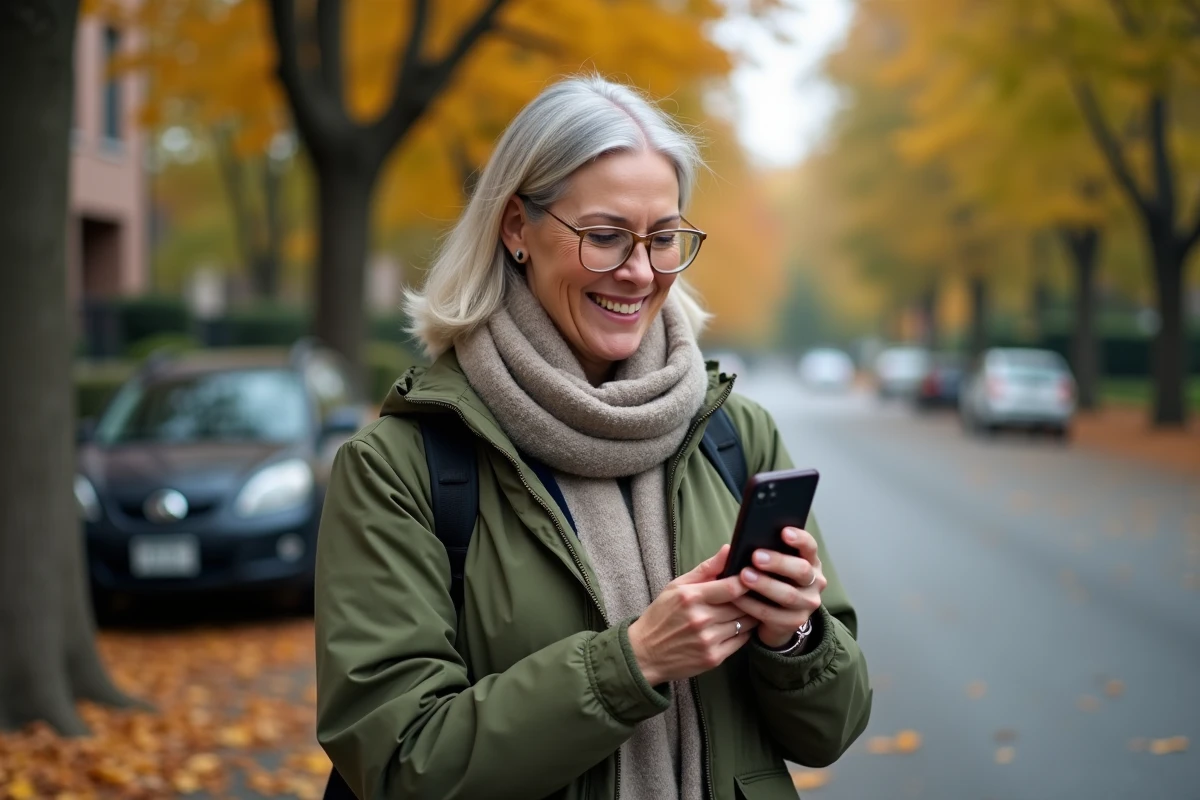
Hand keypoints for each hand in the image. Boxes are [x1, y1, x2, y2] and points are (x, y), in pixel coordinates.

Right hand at [627, 545, 759, 684]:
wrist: (645, 653)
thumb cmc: (661, 615)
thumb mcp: (676, 586)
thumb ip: (706, 569)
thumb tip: (728, 549)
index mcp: (691, 597)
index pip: (732, 587)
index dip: (746, 582)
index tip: (751, 578)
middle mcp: (701, 619)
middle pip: (741, 605)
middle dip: (748, 598)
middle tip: (752, 593)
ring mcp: (708, 640)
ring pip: (744, 623)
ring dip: (748, 615)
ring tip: (743, 609)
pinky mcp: (714, 658)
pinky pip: (741, 641)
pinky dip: (743, 632)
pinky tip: (735, 626)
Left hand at [733, 527, 826, 647]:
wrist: (775, 617)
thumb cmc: (770, 580)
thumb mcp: (771, 565)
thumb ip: (764, 551)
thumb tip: (744, 540)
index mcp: (809, 561)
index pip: (809, 547)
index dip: (799, 538)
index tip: (783, 532)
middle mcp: (814, 582)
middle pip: (802, 570)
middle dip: (778, 562)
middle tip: (755, 556)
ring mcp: (807, 604)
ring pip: (789, 595)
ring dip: (765, 585)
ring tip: (744, 575)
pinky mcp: (795, 622)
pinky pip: (772, 614)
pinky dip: (752, 605)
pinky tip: (737, 597)